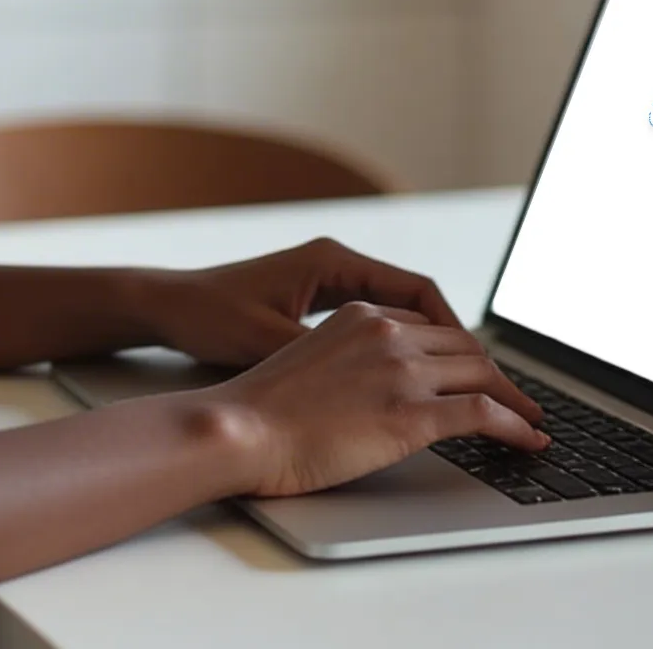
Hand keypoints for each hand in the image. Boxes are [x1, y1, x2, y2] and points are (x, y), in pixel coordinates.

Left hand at [131, 238, 468, 367]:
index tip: (481, 367)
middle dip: (454, 342)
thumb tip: (376, 380)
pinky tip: (407, 386)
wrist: (167, 305)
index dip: (455, 330)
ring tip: (457, 390)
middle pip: (418, 301)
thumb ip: (325, 355)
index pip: (419, 290)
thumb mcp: (270, 337)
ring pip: (400, 313)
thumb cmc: (211, 316)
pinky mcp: (315, 304)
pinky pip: (375, 326)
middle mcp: (338, 265)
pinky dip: (399, 351)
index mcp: (334, 262)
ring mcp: (327, 283)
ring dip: (429, 348)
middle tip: (485, 385)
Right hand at [192, 302, 548, 498]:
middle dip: (496, 374)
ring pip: (483, 374)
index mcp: (360, 314)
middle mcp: (387, 332)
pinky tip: (529, 440)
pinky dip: (517, 426)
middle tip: (516, 399)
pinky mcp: (413, 413)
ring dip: (516, 400)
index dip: (461, 352)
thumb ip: (348, 358)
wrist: (239, 429)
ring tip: (532, 421)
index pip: (430, 326)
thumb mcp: (306, 358)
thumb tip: (372, 386)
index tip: (477, 371)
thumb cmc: (259, 409)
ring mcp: (403, 370)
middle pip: (465, 347)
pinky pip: (485, 413)